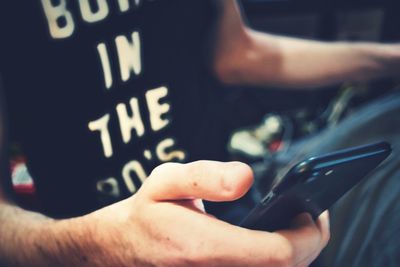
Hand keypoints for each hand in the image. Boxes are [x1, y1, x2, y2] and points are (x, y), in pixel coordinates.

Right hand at [54, 161, 329, 266]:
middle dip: (310, 241)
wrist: (119, 250)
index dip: (308, 233)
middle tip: (311, 211)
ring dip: (297, 252)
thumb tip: (247, 177)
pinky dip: (277, 260)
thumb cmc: (143, 215)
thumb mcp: (165, 182)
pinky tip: (273, 240)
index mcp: (206, 248)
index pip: (280, 254)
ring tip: (296, 221)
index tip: (314, 209)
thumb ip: (206, 176)